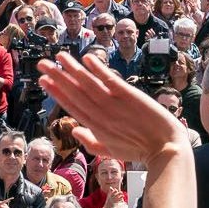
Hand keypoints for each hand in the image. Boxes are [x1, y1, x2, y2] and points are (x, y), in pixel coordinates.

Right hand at [35, 52, 184, 164]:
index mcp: (95, 127)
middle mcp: (102, 114)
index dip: (56, 92)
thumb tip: (74, 130)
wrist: (166, 148)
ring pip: (89, 84)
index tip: (43, 80)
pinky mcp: (130, 96)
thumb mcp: (111, 151)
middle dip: (58, 77)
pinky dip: (98, 69)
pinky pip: (110, 80)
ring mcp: (115, 105)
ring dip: (73, 69)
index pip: (71, 106)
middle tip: (42, 63)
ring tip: (60, 56)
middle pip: (75, 93)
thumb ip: (90, 141)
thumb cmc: (139, 150)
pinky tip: (87, 58)